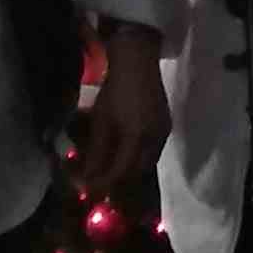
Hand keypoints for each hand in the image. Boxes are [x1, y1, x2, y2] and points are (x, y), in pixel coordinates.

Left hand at [80, 27, 169, 187]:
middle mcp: (155, 139)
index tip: (89, 190)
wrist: (137, 61)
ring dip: (129, 170)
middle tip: (99, 184)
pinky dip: (137, 158)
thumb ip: (96, 152)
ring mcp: (163, 132)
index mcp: (137, 138)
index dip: (104, 184)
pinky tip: (125, 153)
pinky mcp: (165, 125)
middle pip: (137, 172)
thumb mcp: (101, 121)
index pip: (121, 172)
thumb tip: (87, 177)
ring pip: (146, 163)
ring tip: (110, 170)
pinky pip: (152, 151)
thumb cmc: (114, 89)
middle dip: (118, 181)